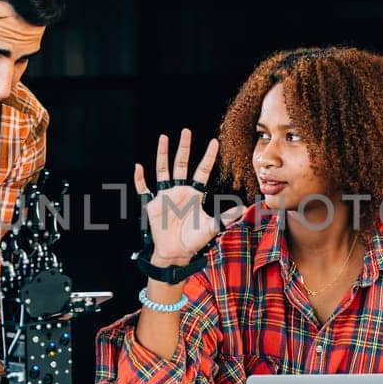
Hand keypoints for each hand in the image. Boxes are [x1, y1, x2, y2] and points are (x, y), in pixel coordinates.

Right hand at [134, 129, 247, 266]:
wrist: (176, 252)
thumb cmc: (194, 240)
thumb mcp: (212, 227)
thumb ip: (226, 217)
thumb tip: (243, 209)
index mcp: (195, 193)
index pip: (203, 170)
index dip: (208, 157)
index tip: (214, 142)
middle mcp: (180, 190)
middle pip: (182, 164)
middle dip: (184, 148)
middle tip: (186, 131)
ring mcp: (166, 195)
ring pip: (163, 170)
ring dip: (163, 154)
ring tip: (163, 138)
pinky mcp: (153, 203)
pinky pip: (144, 188)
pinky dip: (140, 178)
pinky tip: (138, 167)